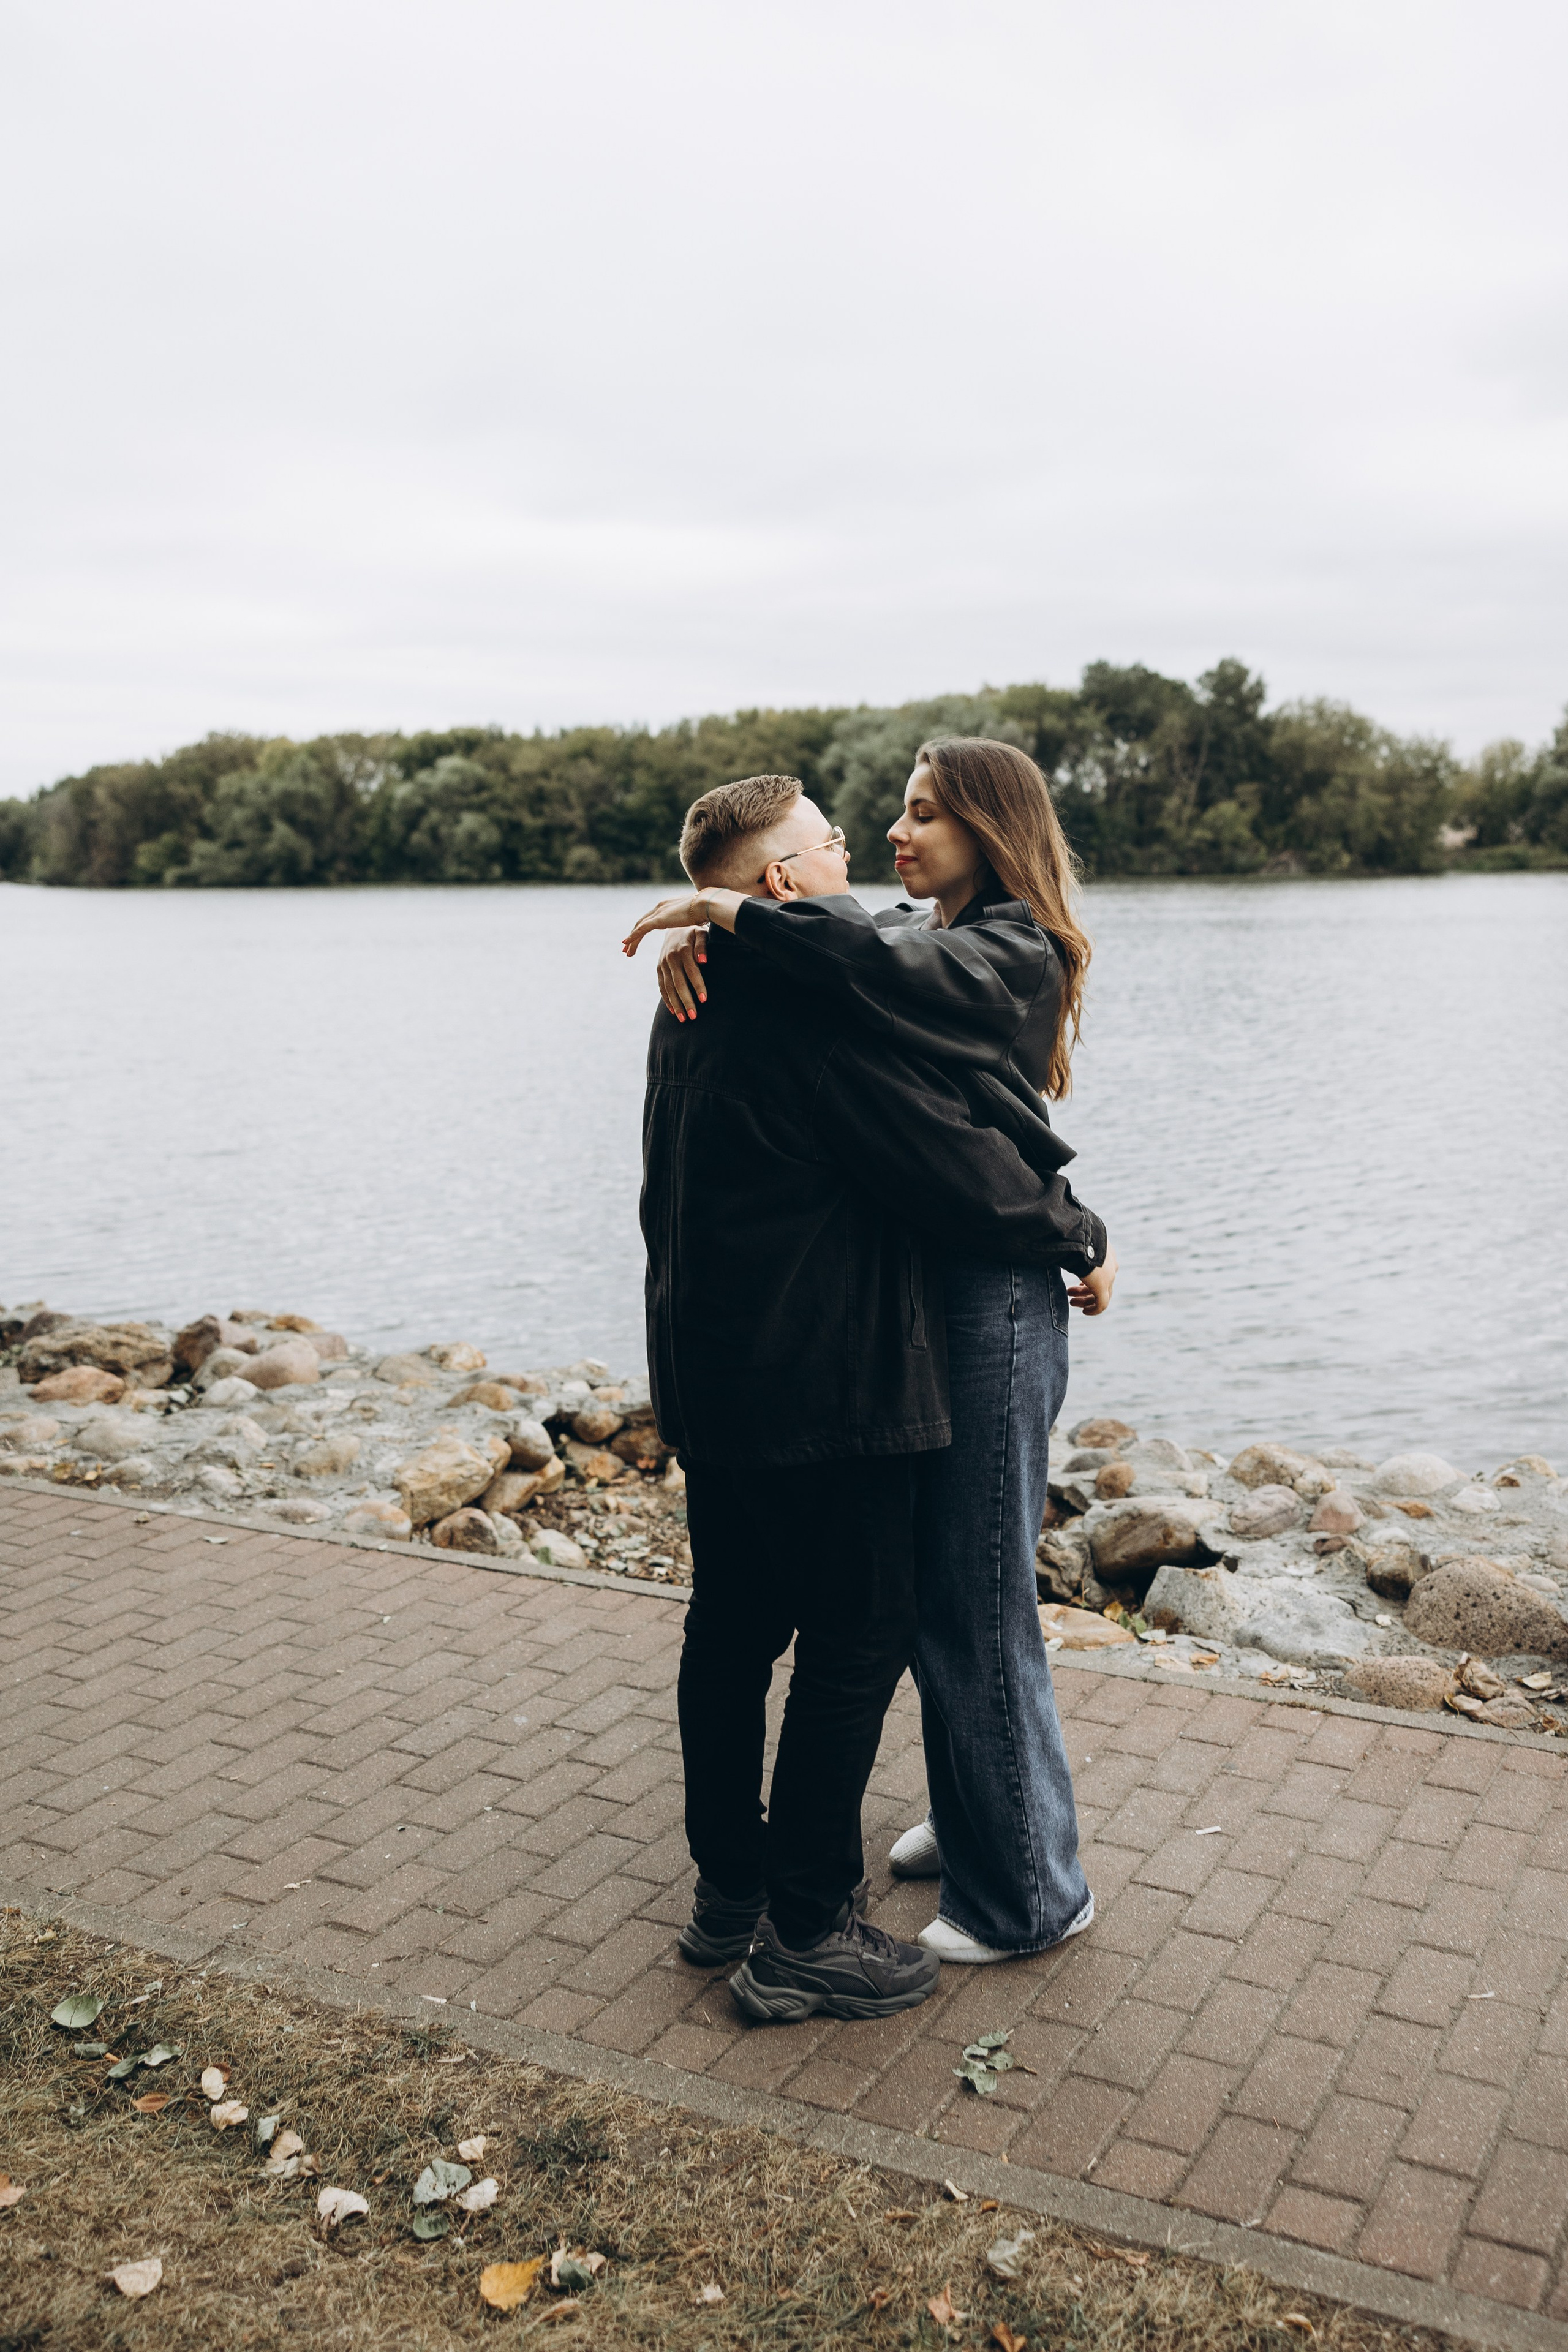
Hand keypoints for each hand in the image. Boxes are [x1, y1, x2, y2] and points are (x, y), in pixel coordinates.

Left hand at [622, 887, 742, 955]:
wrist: (708, 904)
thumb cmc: (707, 911)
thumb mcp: (695, 918)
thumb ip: (690, 922)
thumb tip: (697, 927)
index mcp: (668, 906)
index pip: (651, 918)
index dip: (642, 928)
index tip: (637, 938)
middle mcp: (661, 907)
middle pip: (642, 922)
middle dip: (633, 935)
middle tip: (626, 947)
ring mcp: (659, 912)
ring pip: (639, 927)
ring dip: (631, 940)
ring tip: (626, 951)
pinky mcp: (659, 919)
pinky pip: (642, 930)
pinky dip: (633, 937)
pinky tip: (626, 944)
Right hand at [657, 926, 708, 1019]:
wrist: (674, 926)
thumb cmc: (693, 931)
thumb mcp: (701, 933)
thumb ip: (702, 946)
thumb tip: (703, 961)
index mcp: (683, 950)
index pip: (692, 972)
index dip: (698, 986)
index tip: (704, 1000)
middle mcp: (671, 958)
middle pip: (679, 983)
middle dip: (686, 1001)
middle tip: (694, 1017)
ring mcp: (663, 964)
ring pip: (669, 988)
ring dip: (676, 1005)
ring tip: (683, 1019)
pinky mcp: (658, 968)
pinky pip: (661, 987)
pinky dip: (667, 999)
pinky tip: (673, 1011)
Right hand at [1067, 1243, 1117, 1316]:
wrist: (1078, 1239)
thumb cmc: (1072, 1236)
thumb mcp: (1074, 1240)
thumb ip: (1071, 1247)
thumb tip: (1056, 1245)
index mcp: (1106, 1252)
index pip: (1102, 1270)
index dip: (1088, 1280)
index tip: (1076, 1285)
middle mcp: (1110, 1265)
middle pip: (1102, 1284)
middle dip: (1084, 1290)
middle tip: (1069, 1293)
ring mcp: (1108, 1277)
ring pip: (1101, 1295)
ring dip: (1086, 1300)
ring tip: (1072, 1302)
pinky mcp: (1103, 1287)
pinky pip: (1101, 1304)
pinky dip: (1094, 1310)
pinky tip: (1085, 1312)